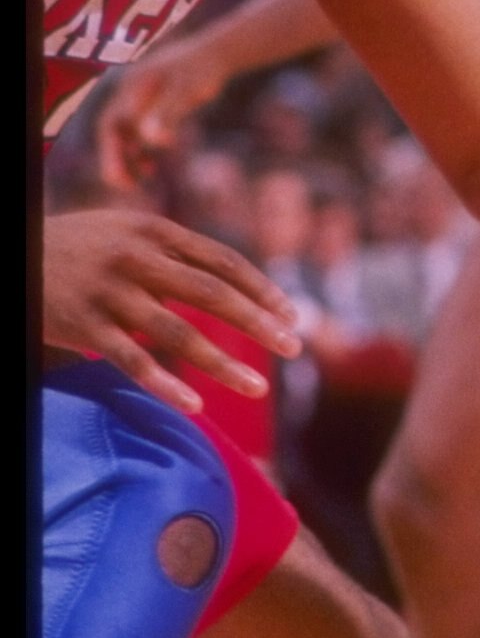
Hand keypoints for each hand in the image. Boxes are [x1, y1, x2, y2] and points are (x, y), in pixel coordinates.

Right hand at [43, 207, 302, 416]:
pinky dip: (166, 385)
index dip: (261, 288)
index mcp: (155, 231)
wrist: (14, 254)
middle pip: (211, 293)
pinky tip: (195, 406)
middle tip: (294, 347)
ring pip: (177, 333)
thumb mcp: (127, 233)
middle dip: (257, 322)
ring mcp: (110, 292)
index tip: (291, 315)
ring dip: (222, 364)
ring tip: (258, 389)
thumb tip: (228, 283)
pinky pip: (132, 361)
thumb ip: (173, 253)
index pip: (222, 260)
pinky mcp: (84, 325)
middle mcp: (137, 257)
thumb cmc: (80, 247)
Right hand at [97, 35, 228, 190]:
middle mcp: (129, 92)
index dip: (110, 154)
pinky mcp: (153, 103)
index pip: (109, 126)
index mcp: (131, 88)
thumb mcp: (186, 92)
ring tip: (144, 178)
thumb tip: (152, 139)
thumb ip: (168, 114)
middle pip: (113, 131)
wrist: (219, 52)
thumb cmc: (203, 71)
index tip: (120, 180)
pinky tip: (152, 166)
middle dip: (116, 159)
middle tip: (128, 187)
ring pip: (126, 133)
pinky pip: (138, 131)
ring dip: (129, 156)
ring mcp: (140, 98)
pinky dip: (141, 149)